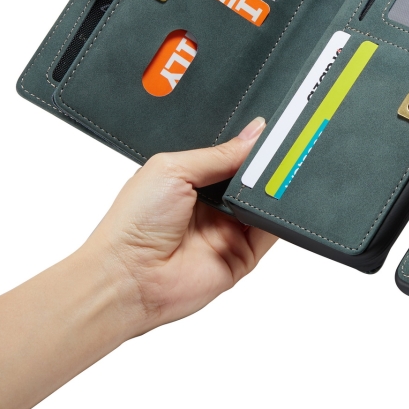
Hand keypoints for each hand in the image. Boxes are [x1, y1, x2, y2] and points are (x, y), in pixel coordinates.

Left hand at [0, 117, 274, 408]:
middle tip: (280, 149)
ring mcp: (231, 229)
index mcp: (194, 178)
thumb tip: (255, 134)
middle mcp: (215, 204)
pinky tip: (278, 200)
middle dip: (267, 164)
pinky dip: (280, 216)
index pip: (234, 154)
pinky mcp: (244, 254)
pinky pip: (272, 232)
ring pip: (267, 202)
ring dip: (274, 188)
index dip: (252, 144)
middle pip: (255, 177)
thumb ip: (219, 153)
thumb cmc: (134, 223)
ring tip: (278, 174)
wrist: (128, 277)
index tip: (271, 131)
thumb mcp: (173, 169)